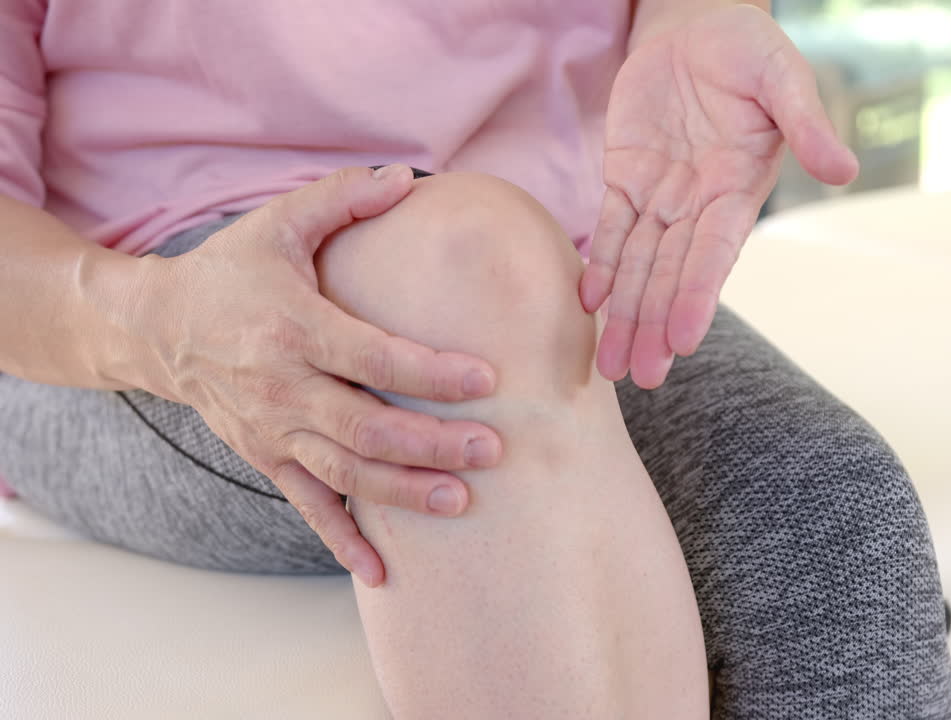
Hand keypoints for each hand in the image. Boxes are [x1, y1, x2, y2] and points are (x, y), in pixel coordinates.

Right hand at [137, 166, 501, 586]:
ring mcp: (272, 430)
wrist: (157, 327)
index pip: (371, 356)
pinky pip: (307, 506)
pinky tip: (384, 572)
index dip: (429, 372)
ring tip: (461, 501)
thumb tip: (408, 177)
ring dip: (403, 491)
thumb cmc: (231, 271)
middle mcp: (282, 386)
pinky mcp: (265, 457)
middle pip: (365, 426)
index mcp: (293, 326)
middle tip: (492, 450)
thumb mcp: (278, 223)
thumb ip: (342, 197)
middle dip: (432, 443)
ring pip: (344, 472)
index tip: (486, 379)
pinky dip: (343, 540)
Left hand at [579, 4, 857, 387]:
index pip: (714, 253)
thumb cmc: (749, 46)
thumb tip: (844, 172)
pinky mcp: (625, 176)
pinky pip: (609, 229)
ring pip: (637, 264)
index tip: (683, 340)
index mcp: (737, 189)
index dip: (697, 295)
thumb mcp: (782, 76)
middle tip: (641, 377)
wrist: (699, 22)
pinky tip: (589, 304)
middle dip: (654, 325)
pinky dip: (599, 265)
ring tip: (609, 366)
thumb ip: (807, 123)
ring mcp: (661, 194)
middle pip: (671, 274)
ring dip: (625, 314)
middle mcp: (699, 203)